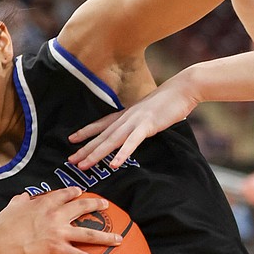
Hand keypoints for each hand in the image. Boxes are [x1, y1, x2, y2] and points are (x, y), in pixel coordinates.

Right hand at [0, 187, 122, 253]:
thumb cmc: (0, 227)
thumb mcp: (10, 208)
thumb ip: (19, 201)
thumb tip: (22, 196)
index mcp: (43, 203)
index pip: (63, 194)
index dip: (74, 192)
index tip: (80, 191)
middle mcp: (55, 214)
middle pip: (81, 207)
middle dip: (96, 205)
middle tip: (106, 205)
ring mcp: (58, 232)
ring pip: (88, 233)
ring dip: (106, 237)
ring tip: (119, 239)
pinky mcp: (57, 249)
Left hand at [68, 73, 200, 171]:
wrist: (182, 88)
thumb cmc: (169, 100)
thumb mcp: (149, 111)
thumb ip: (139, 121)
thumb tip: (136, 129)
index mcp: (126, 114)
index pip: (101, 124)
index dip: (86, 132)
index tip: (72, 139)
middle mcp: (126, 118)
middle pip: (101, 136)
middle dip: (85, 149)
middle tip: (70, 160)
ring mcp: (135, 121)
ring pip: (111, 140)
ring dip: (96, 154)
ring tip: (83, 165)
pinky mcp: (147, 126)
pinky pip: (132, 143)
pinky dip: (122, 154)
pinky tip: (114, 165)